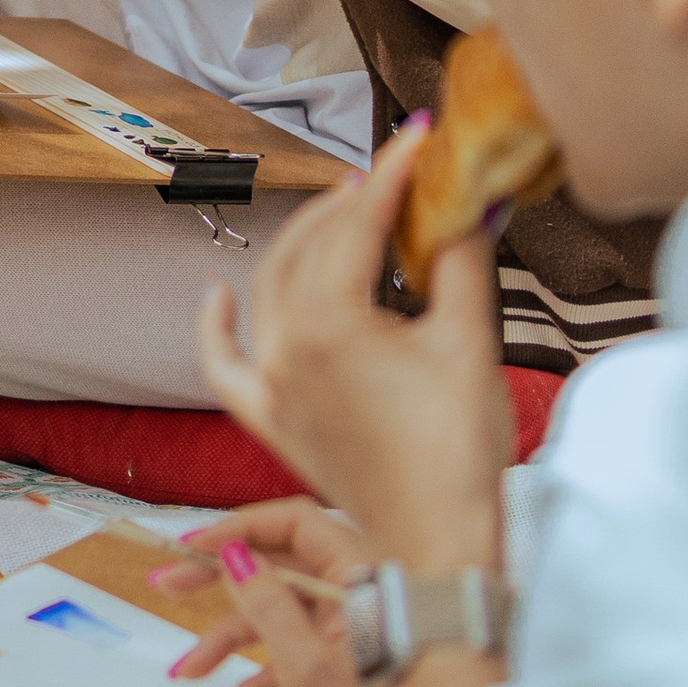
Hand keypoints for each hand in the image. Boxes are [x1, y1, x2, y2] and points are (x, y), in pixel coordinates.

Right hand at [155, 501, 392, 686]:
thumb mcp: (308, 668)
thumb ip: (269, 606)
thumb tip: (235, 555)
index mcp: (362, 577)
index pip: (296, 524)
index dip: (240, 529)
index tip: (190, 548)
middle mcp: (358, 595)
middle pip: (279, 568)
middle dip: (219, 583)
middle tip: (163, 585)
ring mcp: (351, 634)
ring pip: (278, 617)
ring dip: (229, 644)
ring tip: (186, 675)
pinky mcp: (345, 671)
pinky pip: (292, 659)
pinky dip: (258, 680)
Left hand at [197, 121, 510, 570]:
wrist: (437, 547)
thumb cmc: (459, 453)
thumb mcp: (470, 343)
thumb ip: (462, 260)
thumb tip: (471, 200)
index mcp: (330, 323)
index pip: (359, 223)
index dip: (394, 174)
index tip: (421, 140)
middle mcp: (284, 349)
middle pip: (310, 246)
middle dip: (353, 201)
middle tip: (394, 173)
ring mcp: (271, 388)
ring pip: (269, 289)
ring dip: (303, 242)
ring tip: (342, 210)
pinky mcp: (271, 422)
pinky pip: (224, 365)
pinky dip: (216, 327)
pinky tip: (218, 294)